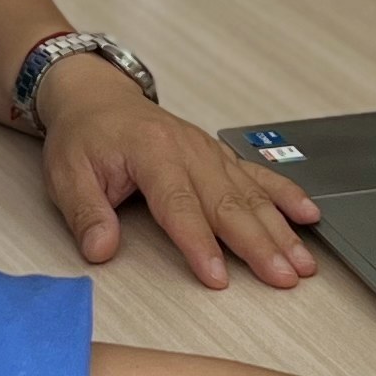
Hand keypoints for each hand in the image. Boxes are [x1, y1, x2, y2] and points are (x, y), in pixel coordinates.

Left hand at [35, 62, 323, 288]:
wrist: (98, 98)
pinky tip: (309, 215)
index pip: (179, 204)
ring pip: (251, 194)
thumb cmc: (84, 136)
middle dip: (260, 244)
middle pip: (229, 203)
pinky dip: (287, 195)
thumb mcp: (66, 174)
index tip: (217, 277)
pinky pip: (258, 176)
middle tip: (283, 277)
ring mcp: (210, 152)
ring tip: (303, 262)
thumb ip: (85, 214)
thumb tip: (100, 250)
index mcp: (152, 152)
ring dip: (280, 230)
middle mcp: (189, 150)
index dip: (200, 243)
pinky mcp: (220, 157)